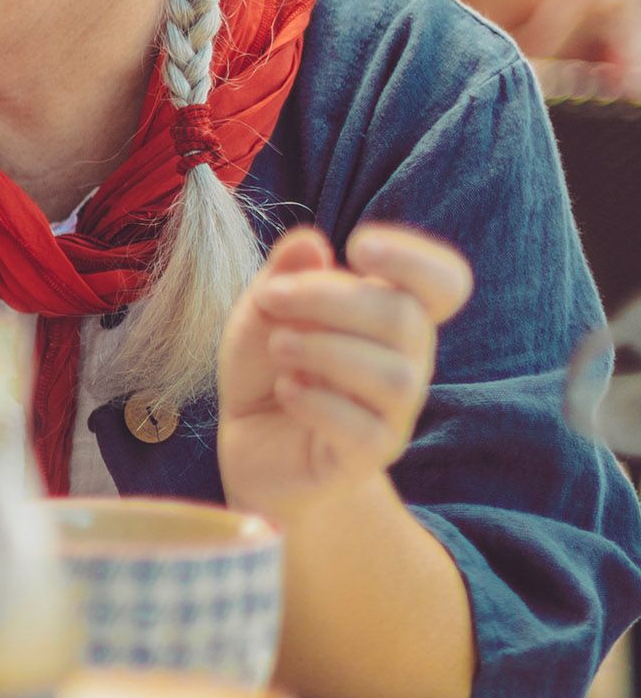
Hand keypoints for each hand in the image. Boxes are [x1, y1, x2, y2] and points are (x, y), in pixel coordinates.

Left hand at [218, 224, 471, 516]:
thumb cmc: (269, 369)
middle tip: (270, 298)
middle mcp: (406, 361)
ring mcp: (392, 412)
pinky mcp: (367, 455)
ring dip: (325, 350)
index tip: (359, 246)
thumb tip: (310, 241)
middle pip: (405, 319)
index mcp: (392, 314)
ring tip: (279, 347)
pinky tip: (285, 389)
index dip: (417, 259)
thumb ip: (286, 273)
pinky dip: (318, 402)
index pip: (446, 282)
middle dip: (331, 298)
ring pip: (394, 378)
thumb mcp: (264, 311)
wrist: (251, 446)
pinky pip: (364, 429)